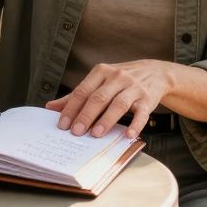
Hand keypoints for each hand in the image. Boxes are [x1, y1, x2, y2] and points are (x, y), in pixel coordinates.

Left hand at [44, 60, 170, 138]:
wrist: (155, 72)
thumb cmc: (121, 80)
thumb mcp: (99, 81)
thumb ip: (77, 95)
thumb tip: (51, 107)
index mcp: (101, 72)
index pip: (83, 91)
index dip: (72, 108)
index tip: (63, 124)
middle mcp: (117, 77)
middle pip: (99, 98)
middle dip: (86, 115)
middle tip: (76, 132)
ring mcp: (134, 87)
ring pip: (118, 104)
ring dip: (106, 120)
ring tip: (95, 134)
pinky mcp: (147, 99)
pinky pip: (141, 113)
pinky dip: (135, 124)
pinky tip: (128, 134)